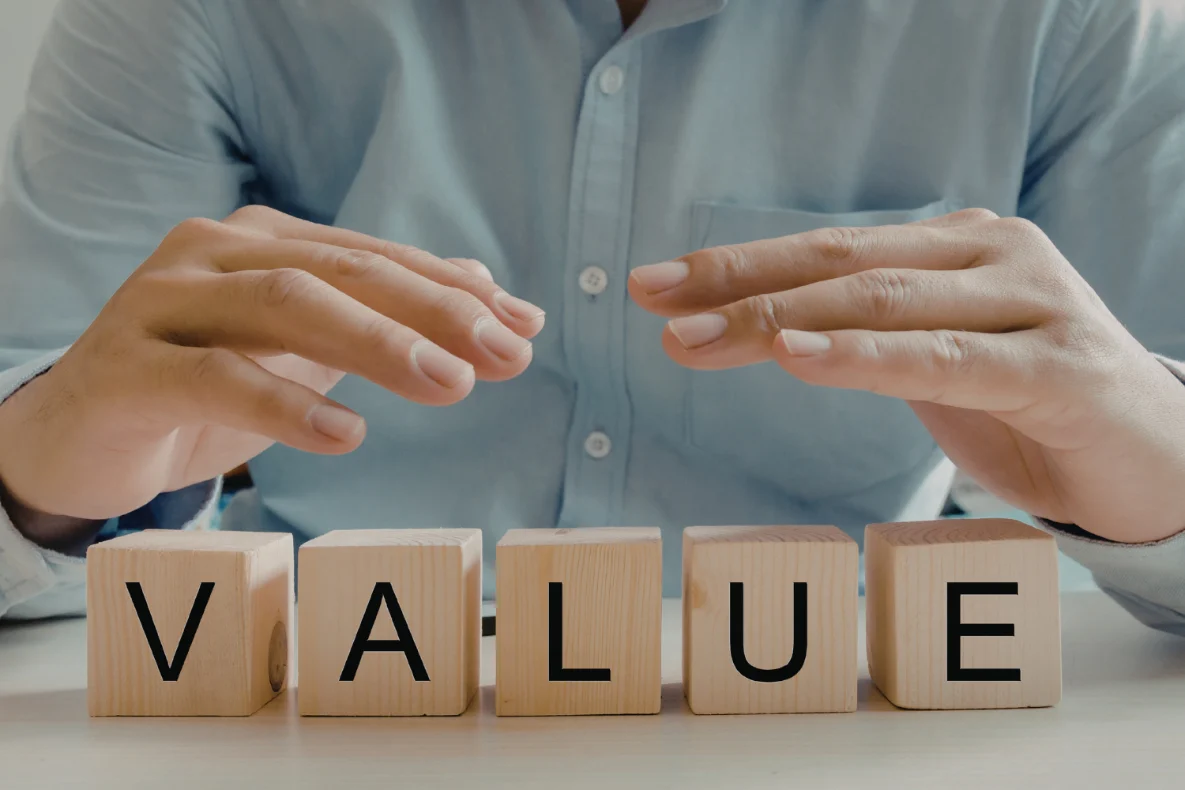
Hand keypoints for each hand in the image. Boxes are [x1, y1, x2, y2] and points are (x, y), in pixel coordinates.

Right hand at [0, 206, 544, 531]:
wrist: (76, 435)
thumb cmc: (199, 387)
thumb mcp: (300, 350)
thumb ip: (381, 315)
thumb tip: (484, 288)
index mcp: (261, 242)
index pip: (374, 257)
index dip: (454, 291)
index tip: (525, 326)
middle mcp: (213, 254)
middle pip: (341, 270)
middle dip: (434, 312)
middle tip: (506, 355)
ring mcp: (162, 302)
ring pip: (285, 304)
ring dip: (378, 344)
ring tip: (451, 384)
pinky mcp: (126, 367)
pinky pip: (214, 377)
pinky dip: (285, 402)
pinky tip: (346, 433)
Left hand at [630, 208, 1184, 543]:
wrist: (1162, 460)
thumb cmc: (1035, 407)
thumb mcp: (937, 363)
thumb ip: (870, 336)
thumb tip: (767, 328)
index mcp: (956, 248)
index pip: (827, 249)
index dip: (737, 265)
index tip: (655, 284)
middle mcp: (993, 257)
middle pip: (840, 264)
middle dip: (737, 287)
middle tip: (654, 301)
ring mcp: (1033, 303)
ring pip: (881, 301)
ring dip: (776, 319)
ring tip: (694, 336)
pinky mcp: (1059, 367)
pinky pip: (946, 358)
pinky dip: (864, 355)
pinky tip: (796, 353)